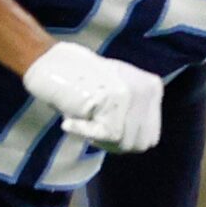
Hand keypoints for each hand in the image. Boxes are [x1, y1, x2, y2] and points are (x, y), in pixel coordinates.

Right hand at [23, 42, 164, 151]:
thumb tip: (136, 143)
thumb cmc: (81, 83)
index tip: (105, 133)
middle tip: (93, 133)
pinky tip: (69, 124)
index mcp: (152, 88)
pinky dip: (85, 133)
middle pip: (141, 143)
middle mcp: (148, 90)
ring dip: (101, 140)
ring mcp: (135, 93)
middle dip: (115, 144)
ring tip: (83, 123)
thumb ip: (131, 116)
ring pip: (125, 142)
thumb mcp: (116, 97)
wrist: (52, 62)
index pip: (151, 137)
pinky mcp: (117, 98)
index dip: (126, 141)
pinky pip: (109, 135)